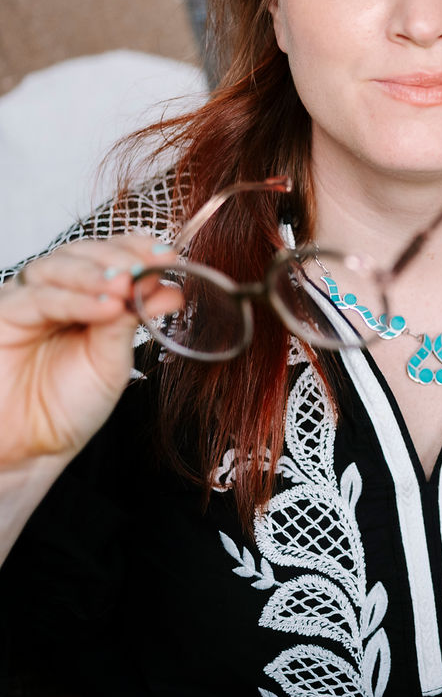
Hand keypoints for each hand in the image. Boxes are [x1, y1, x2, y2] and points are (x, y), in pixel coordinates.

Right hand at [0, 236, 180, 467]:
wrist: (32, 448)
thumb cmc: (69, 404)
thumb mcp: (112, 360)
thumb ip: (133, 322)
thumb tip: (171, 290)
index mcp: (86, 295)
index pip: (111, 255)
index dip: (138, 249)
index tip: (169, 256)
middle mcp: (55, 290)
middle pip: (85, 252)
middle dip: (121, 257)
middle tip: (150, 266)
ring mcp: (27, 299)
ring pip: (61, 266)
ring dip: (98, 273)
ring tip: (127, 286)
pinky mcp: (4, 313)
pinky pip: (40, 298)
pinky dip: (76, 299)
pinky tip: (106, 307)